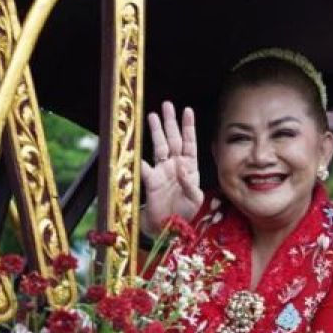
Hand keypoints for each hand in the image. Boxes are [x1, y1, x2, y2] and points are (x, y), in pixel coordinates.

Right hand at [140, 101, 202, 234]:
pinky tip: (136, 148)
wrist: (168, 227)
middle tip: (167, 105)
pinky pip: (145, 168)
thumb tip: (181, 167)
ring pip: (159, 146)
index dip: (188, 127)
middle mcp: (175, 165)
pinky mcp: (151, 180)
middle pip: (173, 139)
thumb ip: (190, 184)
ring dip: (156, 131)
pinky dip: (141, 160)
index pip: (189, 142)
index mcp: (189, 167)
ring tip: (152, 116)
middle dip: (170, 122)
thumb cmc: (184, 212)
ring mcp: (162, 170)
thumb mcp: (195, 199)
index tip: (187, 110)